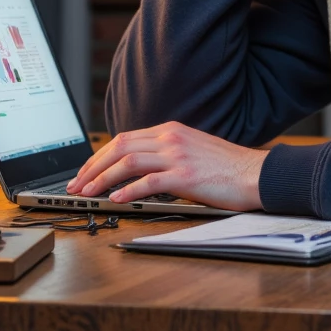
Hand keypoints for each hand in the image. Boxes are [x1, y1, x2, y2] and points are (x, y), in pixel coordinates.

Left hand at [64, 122, 265, 210]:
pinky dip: (128, 191)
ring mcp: (178, 156)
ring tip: (88, 194)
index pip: (123, 139)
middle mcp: (170, 138)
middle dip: (92, 167)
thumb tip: (137, 167)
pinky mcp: (186, 176)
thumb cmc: (226, 168)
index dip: (99, 156)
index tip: (84, 173)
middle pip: (119, 147)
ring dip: (102, 179)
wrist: (254, 173)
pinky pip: (149, 182)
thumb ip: (165, 152)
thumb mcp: (191, 149)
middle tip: (76, 185)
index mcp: (170, 131)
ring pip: (128, 162)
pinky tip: (115, 200)